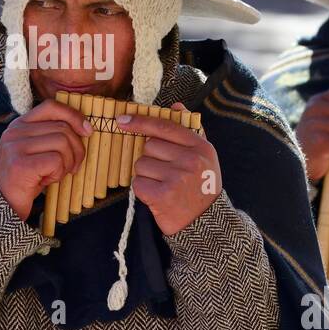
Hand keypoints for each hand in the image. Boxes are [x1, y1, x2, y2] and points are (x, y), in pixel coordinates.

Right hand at [0, 99, 92, 220]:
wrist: (0, 203)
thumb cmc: (24, 178)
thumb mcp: (35, 151)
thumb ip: (51, 135)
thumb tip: (84, 128)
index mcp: (20, 124)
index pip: (51, 106)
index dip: (74, 116)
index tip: (87, 131)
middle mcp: (15, 131)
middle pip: (62, 128)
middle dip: (77, 150)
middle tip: (72, 167)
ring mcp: (15, 147)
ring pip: (62, 143)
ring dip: (68, 163)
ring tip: (56, 174)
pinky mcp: (20, 165)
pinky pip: (56, 161)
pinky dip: (58, 173)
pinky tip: (47, 181)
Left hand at [121, 102, 220, 236]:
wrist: (205, 224)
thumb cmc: (201, 187)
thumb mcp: (204, 157)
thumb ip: (189, 131)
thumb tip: (176, 105)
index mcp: (201, 147)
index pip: (165, 126)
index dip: (141, 121)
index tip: (122, 120)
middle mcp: (191, 160)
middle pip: (149, 146)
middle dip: (150, 158)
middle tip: (164, 173)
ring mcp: (177, 178)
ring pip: (141, 165)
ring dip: (146, 175)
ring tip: (163, 186)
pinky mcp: (163, 195)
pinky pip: (138, 183)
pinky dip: (143, 190)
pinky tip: (156, 196)